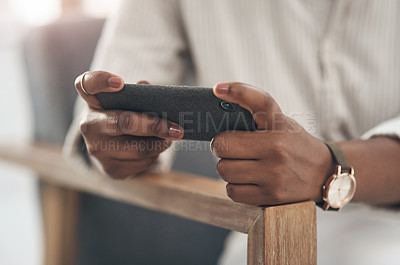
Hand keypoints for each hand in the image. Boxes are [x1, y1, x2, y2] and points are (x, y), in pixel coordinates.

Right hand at [75, 70, 183, 178]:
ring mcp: (97, 150)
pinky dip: (155, 155)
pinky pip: (142, 163)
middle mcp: (88, 125)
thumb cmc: (124, 115)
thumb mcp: (126, 101)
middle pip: (124, 122)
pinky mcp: (111, 170)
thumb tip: (156, 94)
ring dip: (161, 143)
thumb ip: (139, 93)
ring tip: (170, 138)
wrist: (110, 148)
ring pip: (139, 148)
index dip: (102, 81)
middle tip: (177, 130)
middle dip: (155, 126)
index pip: (87, 84)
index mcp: (93, 101)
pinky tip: (156, 149)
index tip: (120, 83)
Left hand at [211, 82, 332, 204]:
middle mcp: (275, 159)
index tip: (229, 136)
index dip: (221, 138)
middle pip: (222, 159)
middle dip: (223, 153)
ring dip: (229, 170)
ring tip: (244, 164)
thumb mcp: (276, 114)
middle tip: (236, 150)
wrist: (324, 171)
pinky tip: (248, 179)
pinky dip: (236, 187)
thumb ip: (248, 97)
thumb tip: (217, 89)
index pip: (224, 141)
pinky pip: (234, 194)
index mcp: (274, 135)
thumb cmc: (293, 140)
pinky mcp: (272, 199)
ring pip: (226, 176)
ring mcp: (274, 182)